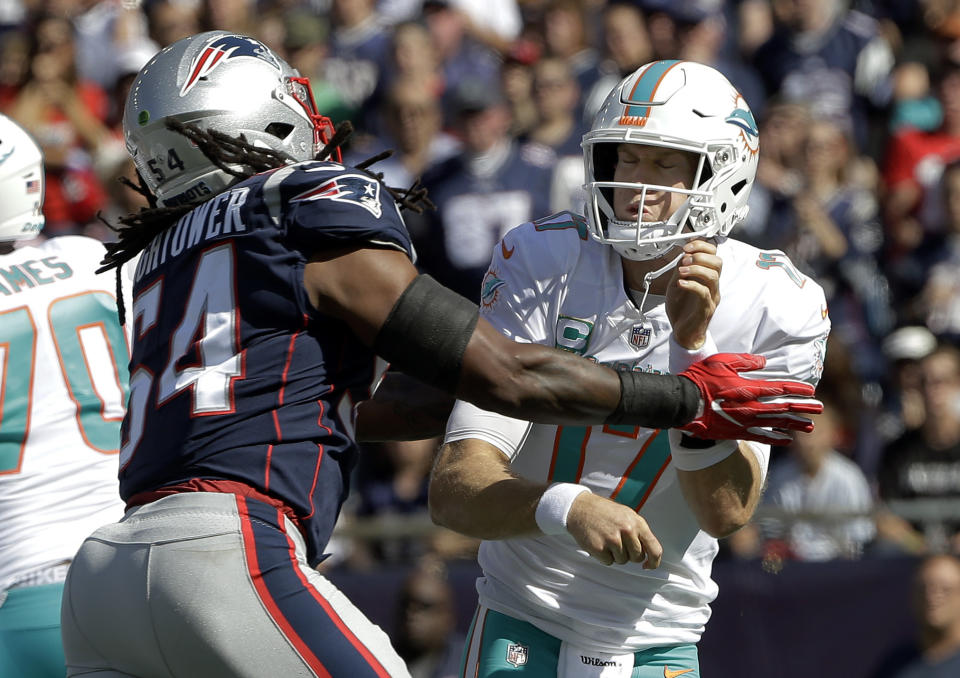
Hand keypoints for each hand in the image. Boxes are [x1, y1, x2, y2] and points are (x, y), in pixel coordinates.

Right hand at [565, 492, 661, 567]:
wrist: (580, 508)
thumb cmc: (604, 512)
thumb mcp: (627, 515)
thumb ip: (639, 532)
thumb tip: (649, 552)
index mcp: (637, 522)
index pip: (654, 549)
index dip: (654, 562)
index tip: (648, 566)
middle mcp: (627, 530)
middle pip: (637, 557)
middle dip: (629, 554)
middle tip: (618, 542)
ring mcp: (613, 539)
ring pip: (622, 561)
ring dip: (615, 554)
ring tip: (607, 539)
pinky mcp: (599, 548)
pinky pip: (608, 562)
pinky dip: (604, 556)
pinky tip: (599, 542)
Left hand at [666, 240, 720, 348]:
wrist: (682, 333)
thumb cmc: (681, 310)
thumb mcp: (676, 284)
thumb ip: (680, 270)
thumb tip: (682, 254)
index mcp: (706, 277)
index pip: (713, 254)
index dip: (702, 246)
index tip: (687, 246)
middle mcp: (712, 285)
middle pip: (718, 262)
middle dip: (700, 255)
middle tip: (685, 258)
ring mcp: (711, 297)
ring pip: (713, 276)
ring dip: (695, 269)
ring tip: (681, 271)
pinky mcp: (706, 308)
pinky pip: (704, 293)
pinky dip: (692, 285)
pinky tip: (681, 284)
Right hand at [678, 353, 822, 444]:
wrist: (683, 404)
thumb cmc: (700, 380)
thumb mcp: (721, 361)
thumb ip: (744, 361)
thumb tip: (763, 362)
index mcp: (749, 388)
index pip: (780, 388)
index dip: (797, 389)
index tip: (811, 391)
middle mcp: (752, 407)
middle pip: (784, 408)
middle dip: (803, 408)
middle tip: (819, 409)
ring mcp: (745, 422)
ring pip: (776, 424)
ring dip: (795, 425)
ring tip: (809, 426)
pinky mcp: (737, 433)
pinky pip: (762, 437)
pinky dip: (776, 439)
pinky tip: (788, 440)